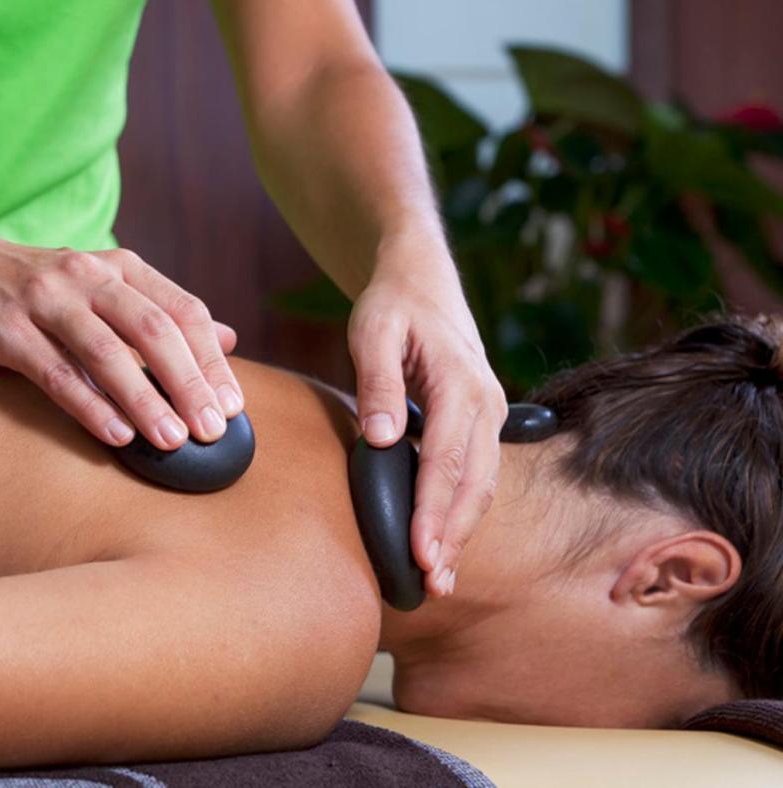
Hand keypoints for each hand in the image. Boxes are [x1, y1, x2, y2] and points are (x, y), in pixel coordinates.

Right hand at [0, 227, 243, 450]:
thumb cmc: (36, 286)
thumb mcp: (104, 285)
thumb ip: (162, 310)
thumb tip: (229, 338)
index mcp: (121, 268)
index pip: (183, 311)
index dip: (212, 361)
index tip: (233, 407)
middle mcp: (89, 277)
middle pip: (153, 331)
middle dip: (188, 384)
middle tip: (213, 430)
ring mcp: (47, 301)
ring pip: (107, 353)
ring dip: (145, 400)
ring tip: (172, 441)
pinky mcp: (9, 329)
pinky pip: (56, 372)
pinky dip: (89, 405)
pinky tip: (116, 436)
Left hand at [348, 232, 506, 597]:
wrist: (421, 279)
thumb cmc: (393, 304)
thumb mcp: (373, 331)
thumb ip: (378, 383)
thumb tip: (381, 437)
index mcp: (460, 383)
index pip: (447, 461)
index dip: (433, 511)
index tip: (419, 551)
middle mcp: (485, 403)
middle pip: (474, 483)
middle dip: (453, 535)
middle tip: (432, 582)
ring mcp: (489, 413)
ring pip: (481, 485)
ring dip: (461, 531)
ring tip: (439, 576)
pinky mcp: (479, 421)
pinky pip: (475, 474)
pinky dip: (461, 510)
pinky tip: (443, 539)